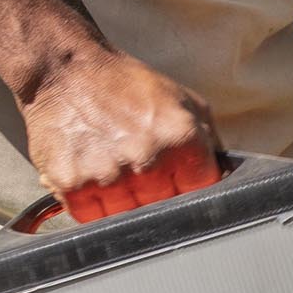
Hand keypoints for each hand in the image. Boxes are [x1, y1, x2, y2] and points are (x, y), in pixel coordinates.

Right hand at [20, 47, 214, 216]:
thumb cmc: (125, 85)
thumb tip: (226, 176)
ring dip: (123, 204)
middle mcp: (148, 159)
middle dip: (155, 198)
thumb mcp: (183, 101)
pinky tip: (92, 175)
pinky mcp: (73, 185)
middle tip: (139, 171)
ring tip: (113, 168)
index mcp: (182, 138)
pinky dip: (92, 206)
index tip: (179, 186)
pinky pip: (92, 219)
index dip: (190, 193)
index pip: (202, 195)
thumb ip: (210, 142)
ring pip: (129, 222)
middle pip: (165, 213)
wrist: (66, 70)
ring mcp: (110, 176)